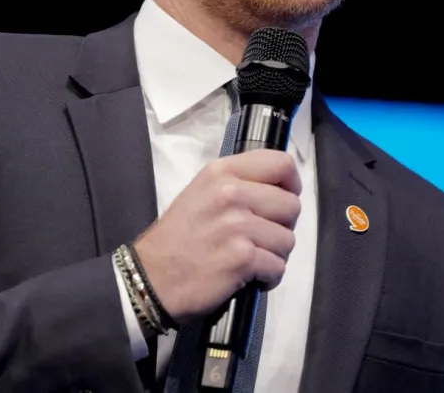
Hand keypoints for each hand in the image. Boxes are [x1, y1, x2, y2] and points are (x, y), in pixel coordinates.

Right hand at [132, 149, 300, 322]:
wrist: (151, 278)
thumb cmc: (178, 238)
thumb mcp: (201, 192)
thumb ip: (238, 183)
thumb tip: (278, 189)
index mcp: (222, 172)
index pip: (281, 164)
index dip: (291, 184)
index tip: (283, 199)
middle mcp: (231, 193)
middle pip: (292, 205)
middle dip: (283, 226)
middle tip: (262, 239)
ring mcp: (238, 225)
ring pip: (288, 239)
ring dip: (275, 255)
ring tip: (251, 259)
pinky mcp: (242, 258)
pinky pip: (278, 267)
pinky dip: (268, 277)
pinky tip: (250, 277)